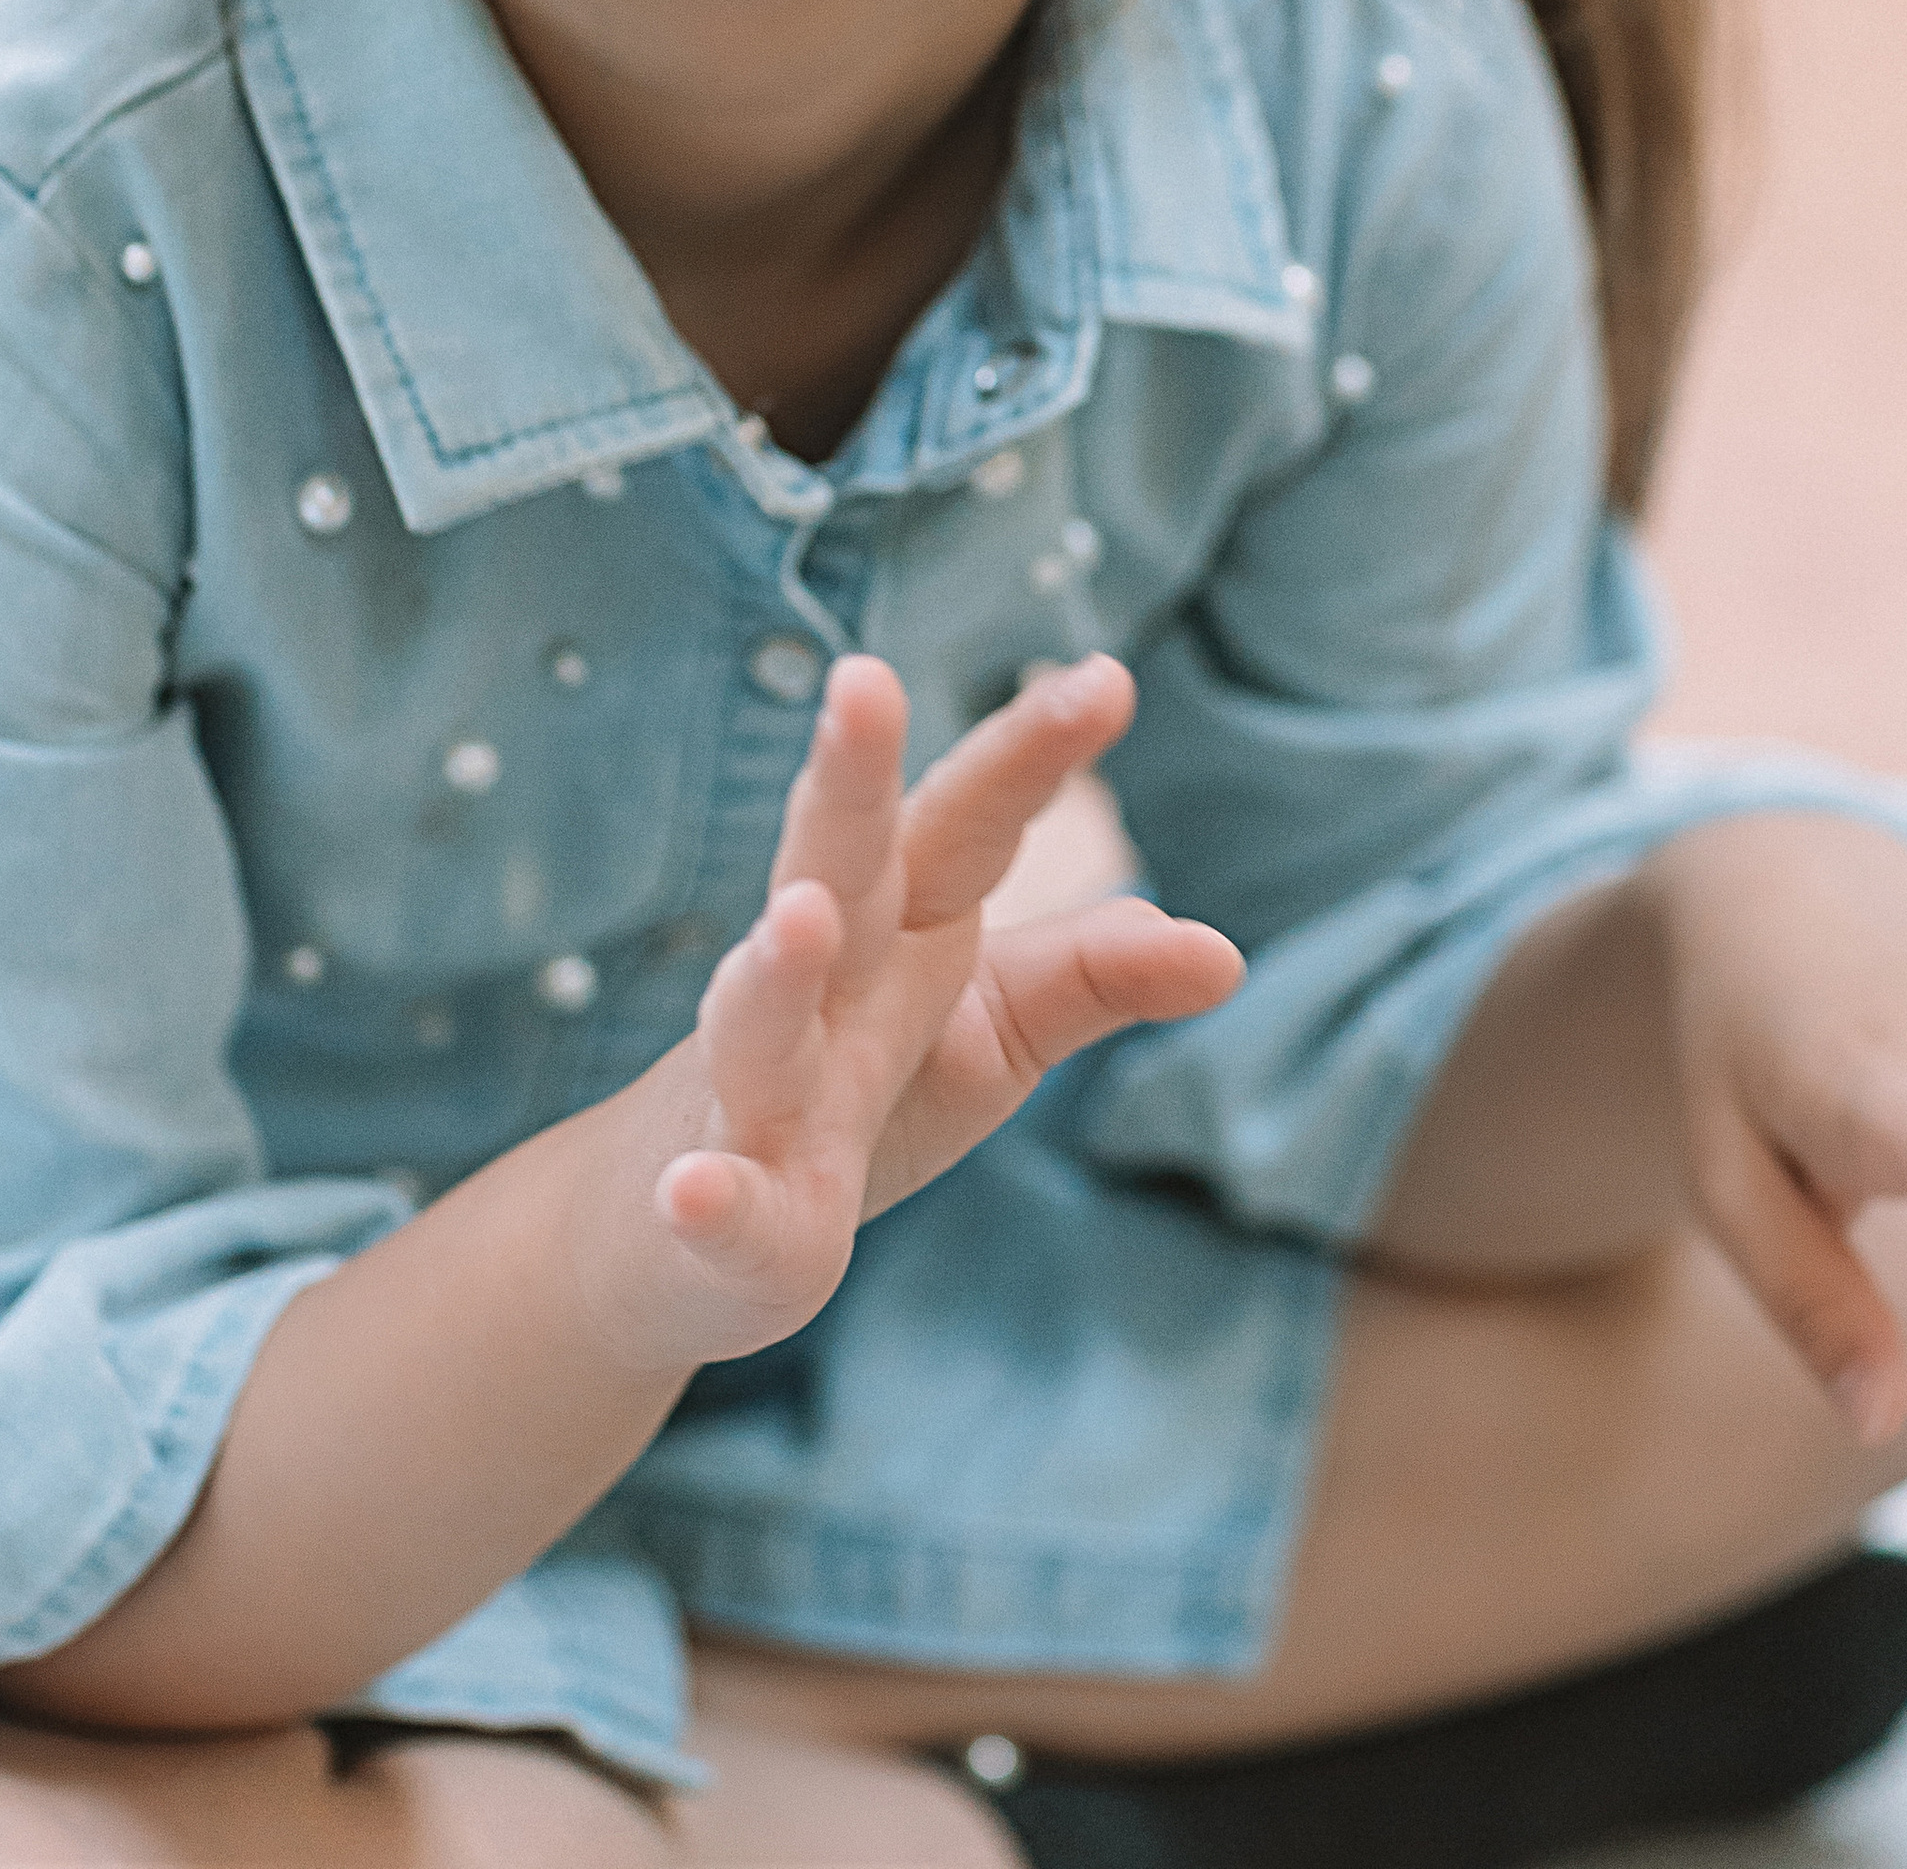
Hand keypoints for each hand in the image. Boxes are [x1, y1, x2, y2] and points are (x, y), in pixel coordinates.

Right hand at [601, 652, 1239, 1366]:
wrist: (686, 1226)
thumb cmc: (864, 1093)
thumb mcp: (995, 1029)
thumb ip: (1090, 977)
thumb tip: (1220, 951)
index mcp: (900, 918)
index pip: (970, 819)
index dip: (1031, 752)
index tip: (1108, 679)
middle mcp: (822, 980)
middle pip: (835, 861)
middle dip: (851, 775)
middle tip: (865, 679)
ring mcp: (757, 1089)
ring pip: (758, 1018)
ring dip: (772, 970)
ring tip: (799, 917)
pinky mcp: (727, 1211)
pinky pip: (715, 1200)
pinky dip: (705, 1196)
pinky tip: (696, 1192)